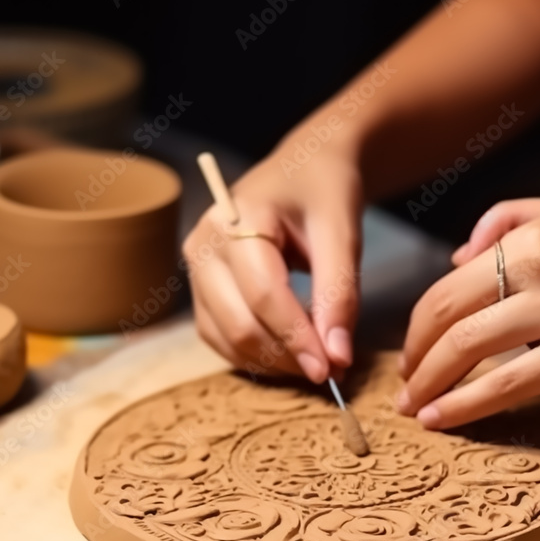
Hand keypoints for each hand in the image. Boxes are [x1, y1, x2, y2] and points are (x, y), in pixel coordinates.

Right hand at [183, 138, 362, 382]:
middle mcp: (204, 244)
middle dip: (286, 356)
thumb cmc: (323, 192)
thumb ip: (339, 293)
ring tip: (317, 364)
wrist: (304, 170)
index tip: (333, 367)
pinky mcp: (202, 291)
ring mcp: (197, 269)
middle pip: (239, 322)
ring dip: (272, 363)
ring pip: (226, 338)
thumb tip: (338, 357)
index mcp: (236, 218)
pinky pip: (221, 339)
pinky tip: (290, 356)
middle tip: (332, 370)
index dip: (298, 337)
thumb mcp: (342, 232)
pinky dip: (255, 357)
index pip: (263, 293)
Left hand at [398, 199, 539, 428]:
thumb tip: (456, 257)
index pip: (447, 286)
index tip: (411, 351)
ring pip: (467, 351)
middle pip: (446, 318)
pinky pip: (507, 386)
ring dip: (429, 385)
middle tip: (405, 386)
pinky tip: (441, 420)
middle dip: (415, 359)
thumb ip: (508, 220)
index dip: (417, 326)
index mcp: (531, 237)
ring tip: (414, 409)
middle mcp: (539, 271)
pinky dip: (464, 406)